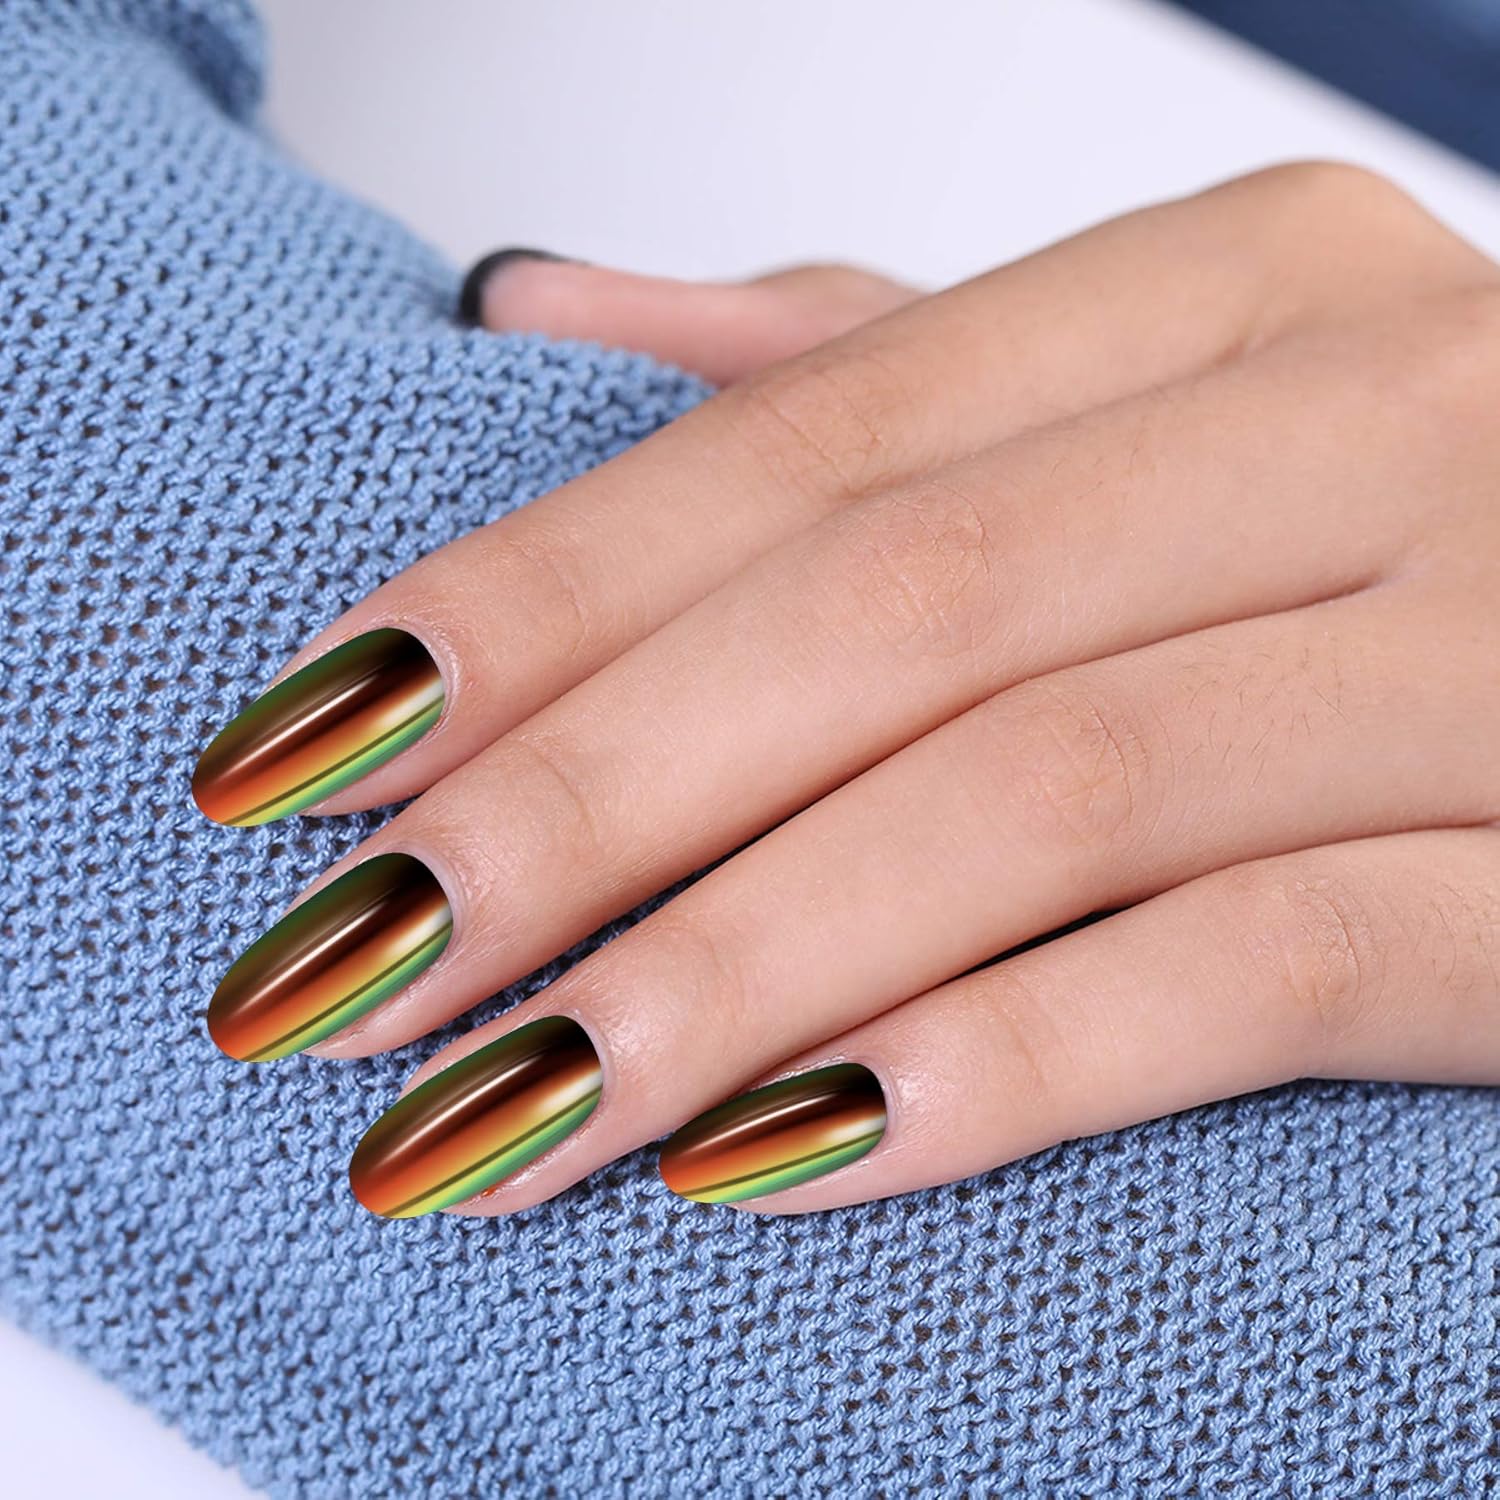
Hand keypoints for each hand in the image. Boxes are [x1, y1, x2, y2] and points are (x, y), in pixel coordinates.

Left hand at [192, 164, 1499, 1218]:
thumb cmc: (1386, 556)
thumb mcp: (1159, 409)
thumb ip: (874, 374)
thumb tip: (547, 305)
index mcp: (1249, 290)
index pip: (811, 442)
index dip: (543, 596)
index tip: (325, 742)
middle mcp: (1387, 417)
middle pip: (898, 611)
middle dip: (589, 801)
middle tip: (361, 955)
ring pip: (1048, 794)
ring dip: (740, 966)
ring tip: (509, 1100)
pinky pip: (1259, 970)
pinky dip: (1009, 1064)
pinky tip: (784, 1155)